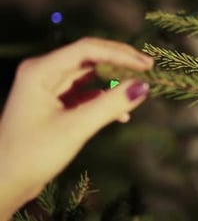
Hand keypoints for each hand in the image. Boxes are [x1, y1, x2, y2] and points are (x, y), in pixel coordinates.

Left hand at [0, 37, 152, 218]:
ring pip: (89, 75)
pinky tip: (121, 113)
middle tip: (149, 69)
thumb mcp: (76, 128)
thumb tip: (143, 87)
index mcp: (41, 70)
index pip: (88, 49)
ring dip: (114, 80)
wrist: (4, 182)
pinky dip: (103, 99)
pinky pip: (85, 93)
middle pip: (89, 57)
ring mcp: (48, 87)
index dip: (120, 54)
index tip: (147, 66)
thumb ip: (111, 105)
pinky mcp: (54, 102)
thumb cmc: (33, 153)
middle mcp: (44, 72)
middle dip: (120, 63)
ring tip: (140, 86)